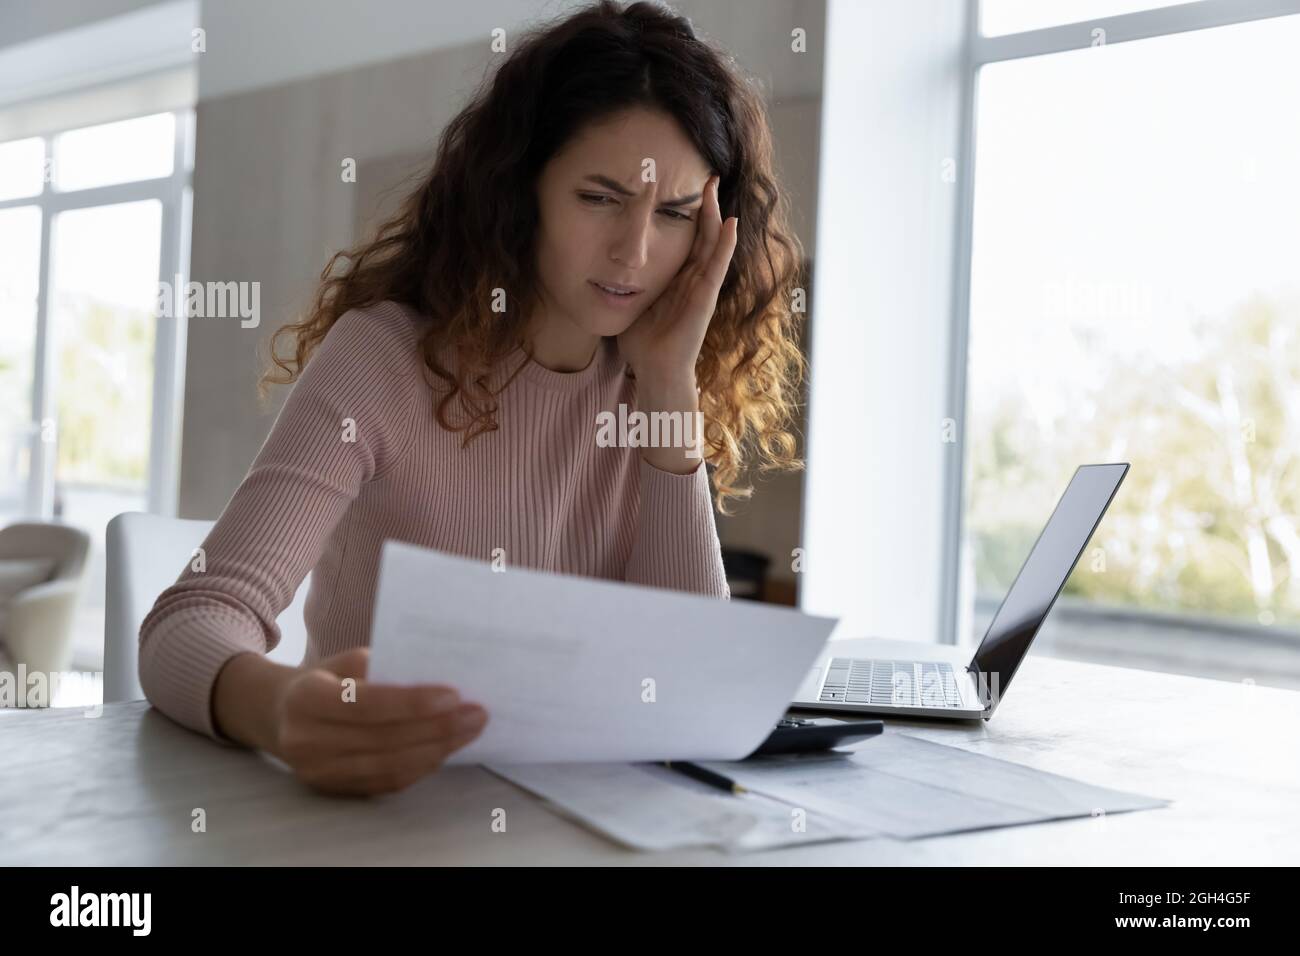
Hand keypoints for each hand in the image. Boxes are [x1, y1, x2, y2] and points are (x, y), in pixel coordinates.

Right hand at [269, 646, 487, 795]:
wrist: (280, 714)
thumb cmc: (325, 679)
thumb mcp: (344, 661)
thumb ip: (382, 668)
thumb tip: (437, 676)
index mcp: (306, 699)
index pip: (366, 704)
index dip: (412, 703)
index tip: (454, 694)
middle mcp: (307, 741)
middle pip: (383, 739)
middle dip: (437, 728)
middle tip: (476, 713)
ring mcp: (319, 772)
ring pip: (389, 766)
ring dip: (437, 749)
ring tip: (469, 730)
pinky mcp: (334, 790)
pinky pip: (387, 782)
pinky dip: (421, 765)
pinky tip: (445, 748)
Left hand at [617, 173, 738, 383]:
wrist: (655, 370)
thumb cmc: (643, 344)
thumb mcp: (630, 303)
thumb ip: (624, 285)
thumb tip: (598, 268)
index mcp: (677, 280)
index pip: (685, 240)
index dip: (686, 214)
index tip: (680, 187)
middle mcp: (692, 280)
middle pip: (702, 234)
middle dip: (703, 205)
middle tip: (705, 176)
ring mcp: (701, 287)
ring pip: (712, 244)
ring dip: (715, 215)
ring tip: (715, 187)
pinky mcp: (705, 298)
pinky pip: (717, 267)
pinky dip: (725, 245)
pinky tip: (730, 223)